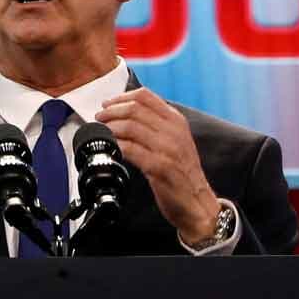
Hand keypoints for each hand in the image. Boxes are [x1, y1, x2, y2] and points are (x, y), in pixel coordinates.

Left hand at [94, 88, 220, 243]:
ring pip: (131, 127)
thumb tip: (127, 113)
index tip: (107, 105)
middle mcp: (173, 131)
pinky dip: (117, 147)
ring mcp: (168, 148)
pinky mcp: (160, 166)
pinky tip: (111, 150)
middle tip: (100, 119)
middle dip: (111, 112)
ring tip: (103, 134)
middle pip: (135, 109)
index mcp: (176, 120)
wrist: (198, 202)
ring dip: (111, 129)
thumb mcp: (176, 140)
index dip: (120, 98)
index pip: (145, 96)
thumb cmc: (183, 173)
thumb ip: (157, 125)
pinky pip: (132, 150)